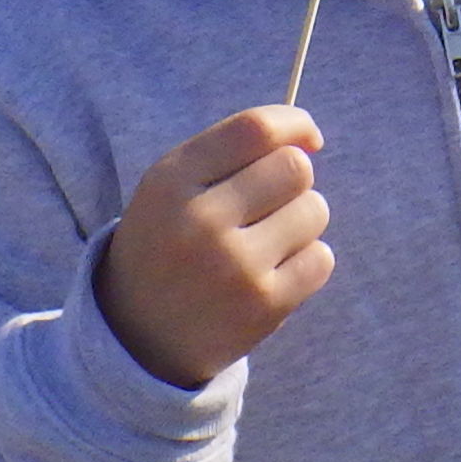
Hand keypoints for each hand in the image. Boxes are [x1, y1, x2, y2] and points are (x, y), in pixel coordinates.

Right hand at [95, 106, 331, 387]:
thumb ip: (232, 152)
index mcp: (172, 180)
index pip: (255, 129)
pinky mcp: (263, 306)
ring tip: (264, 242)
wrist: (139, 337)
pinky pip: (321, 259)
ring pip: (314, 211)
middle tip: (269, 203)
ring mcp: (235, 267)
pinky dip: (306, 262)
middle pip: (295, 168)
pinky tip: (271, 273)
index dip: (295, 124)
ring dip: (301, 221)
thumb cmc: (171, 243)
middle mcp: (201, 221)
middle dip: (294, 179)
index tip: (307, 138)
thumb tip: (309, 140)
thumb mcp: (174, 187)